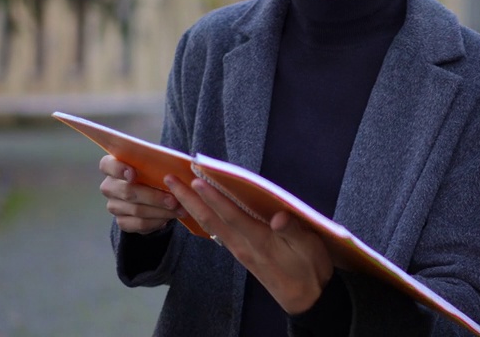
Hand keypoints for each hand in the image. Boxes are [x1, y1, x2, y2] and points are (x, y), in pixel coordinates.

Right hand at [98, 154, 184, 234]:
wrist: (153, 193)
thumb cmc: (153, 172)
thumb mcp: (154, 164)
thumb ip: (157, 164)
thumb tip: (173, 172)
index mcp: (112, 166)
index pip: (107, 165)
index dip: (119, 169)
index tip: (133, 174)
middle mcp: (109, 186)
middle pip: (127, 191)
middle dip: (153, 197)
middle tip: (173, 200)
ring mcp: (114, 205)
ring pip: (136, 210)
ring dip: (160, 211)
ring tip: (178, 209)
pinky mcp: (122, 221)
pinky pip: (139, 224)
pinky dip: (157, 221)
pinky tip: (169, 217)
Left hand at [164, 175, 333, 313]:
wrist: (305, 299)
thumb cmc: (310, 269)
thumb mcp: (310, 248)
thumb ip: (293, 231)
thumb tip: (279, 216)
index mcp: (260, 241)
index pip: (232, 216)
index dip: (214, 198)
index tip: (196, 180)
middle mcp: (243, 246)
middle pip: (210, 220)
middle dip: (188, 199)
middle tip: (169, 180)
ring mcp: (240, 251)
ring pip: (210, 226)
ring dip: (191, 208)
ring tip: (176, 192)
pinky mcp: (241, 254)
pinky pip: (217, 233)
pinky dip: (203, 218)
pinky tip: (198, 212)